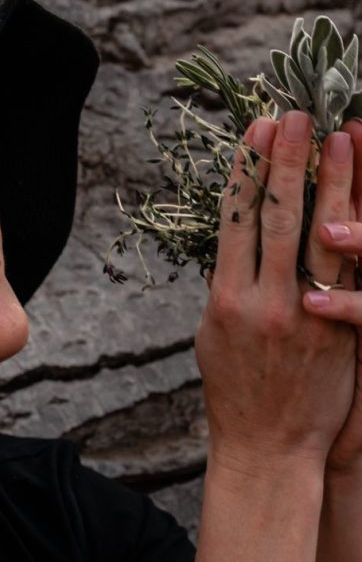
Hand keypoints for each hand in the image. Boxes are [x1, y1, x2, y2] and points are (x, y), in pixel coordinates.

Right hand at [196, 111, 355, 472]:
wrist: (268, 447)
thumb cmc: (236, 392)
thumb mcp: (213, 337)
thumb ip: (227, 287)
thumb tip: (235, 244)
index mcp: (225, 300)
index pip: (235, 219)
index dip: (247, 171)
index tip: (256, 131)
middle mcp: (262, 301)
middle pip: (275, 216)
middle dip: (286, 161)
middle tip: (296, 115)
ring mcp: (303, 314)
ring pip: (318, 234)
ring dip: (330, 182)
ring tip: (338, 138)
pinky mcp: (336, 330)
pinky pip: (348, 269)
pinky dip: (353, 228)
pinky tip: (357, 198)